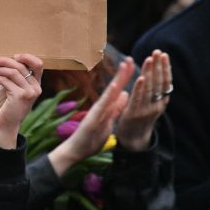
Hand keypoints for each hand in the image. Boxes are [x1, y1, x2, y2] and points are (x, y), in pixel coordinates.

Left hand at [0, 55, 43, 149]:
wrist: (6, 124)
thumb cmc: (7, 105)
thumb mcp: (11, 87)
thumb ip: (12, 75)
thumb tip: (3, 59)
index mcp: (36, 84)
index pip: (39, 64)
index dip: (27, 57)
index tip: (13, 55)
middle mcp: (36, 87)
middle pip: (21, 66)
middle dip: (5, 61)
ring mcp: (29, 92)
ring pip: (12, 72)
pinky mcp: (20, 96)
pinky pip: (5, 80)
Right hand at [48, 61, 130, 175]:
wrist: (76, 151)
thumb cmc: (90, 138)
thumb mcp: (108, 121)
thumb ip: (116, 108)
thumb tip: (125, 94)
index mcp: (106, 107)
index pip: (118, 90)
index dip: (125, 77)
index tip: (133, 64)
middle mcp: (101, 106)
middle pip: (114, 87)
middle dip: (123, 73)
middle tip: (131, 58)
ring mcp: (97, 110)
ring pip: (110, 92)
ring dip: (118, 79)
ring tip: (125, 65)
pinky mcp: (93, 117)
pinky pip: (103, 105)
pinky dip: (110, 94)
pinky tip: (116, 85)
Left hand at [116, 51, 171, 150]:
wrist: (133, 140)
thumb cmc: (140, 118)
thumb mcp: (149, 103)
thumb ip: (152, 90)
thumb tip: (155, 74)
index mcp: (161, 101)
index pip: (165, 81)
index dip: (165, 68)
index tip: (164, 54)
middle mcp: (157, 105)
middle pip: (159, 83)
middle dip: (159, 66)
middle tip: (158, 52)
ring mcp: (146, 110)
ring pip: (150, 89)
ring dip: (150, 73)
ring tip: (150, 60)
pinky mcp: (135, 114)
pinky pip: (138, 99)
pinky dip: (140, 88)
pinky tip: (141, 77)